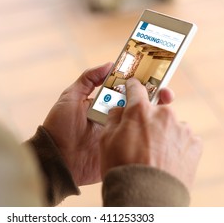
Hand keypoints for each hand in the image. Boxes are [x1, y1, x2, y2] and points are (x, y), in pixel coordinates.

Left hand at [43, 64, 174, 185]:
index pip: (128, 92)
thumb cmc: (59, 126)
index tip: (156, 77)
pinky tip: (160, 133)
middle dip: (156, 99)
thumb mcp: (70, 97)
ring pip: (142, 124)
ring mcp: (119, 135)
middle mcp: (116, 118)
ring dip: (155, 117)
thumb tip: (110, 64)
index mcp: (106, 105)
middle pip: (140, 107)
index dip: (143, 84)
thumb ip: (88, 79)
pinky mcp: (120, 152)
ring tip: (167, 111)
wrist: (56, 158)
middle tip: (166, 94)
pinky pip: (137, 144)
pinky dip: (149, 139)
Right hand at [100, 78, 201, 188]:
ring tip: (154, 154)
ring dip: (164, 133)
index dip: (132, 86)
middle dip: (148, 118)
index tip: (131, 86)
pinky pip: (184, 139)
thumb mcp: (106, 140)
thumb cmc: (122, 168)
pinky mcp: (194, 145)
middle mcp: (164, 114)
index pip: (136, 88)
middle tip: (140, 137)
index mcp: (140, 110)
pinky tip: (167, 160)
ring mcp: (182, 129)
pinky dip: (177, 145)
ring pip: (171, 124)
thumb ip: (113, 118)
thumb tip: (120, 109)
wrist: (147, 198)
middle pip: (155, 109)